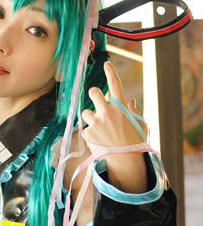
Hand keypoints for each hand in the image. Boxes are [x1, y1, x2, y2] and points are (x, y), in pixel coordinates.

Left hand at [81, 62, 148, 192]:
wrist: (126, 160)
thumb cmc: (135, 141)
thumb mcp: (139, 124)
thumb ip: (134, 111)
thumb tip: (131, 101)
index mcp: (121, 106)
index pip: (115, 84)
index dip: (110, 72)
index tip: (105, 64)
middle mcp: (107, 111)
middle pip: (93, 92)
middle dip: (94, 95)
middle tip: (98, 103)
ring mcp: (96, 122)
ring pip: (86, 112)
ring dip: (92, 118)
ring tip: (101, 130)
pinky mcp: (88, 133)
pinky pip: (86, 129)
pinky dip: (91, 134)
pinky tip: (100, 141)